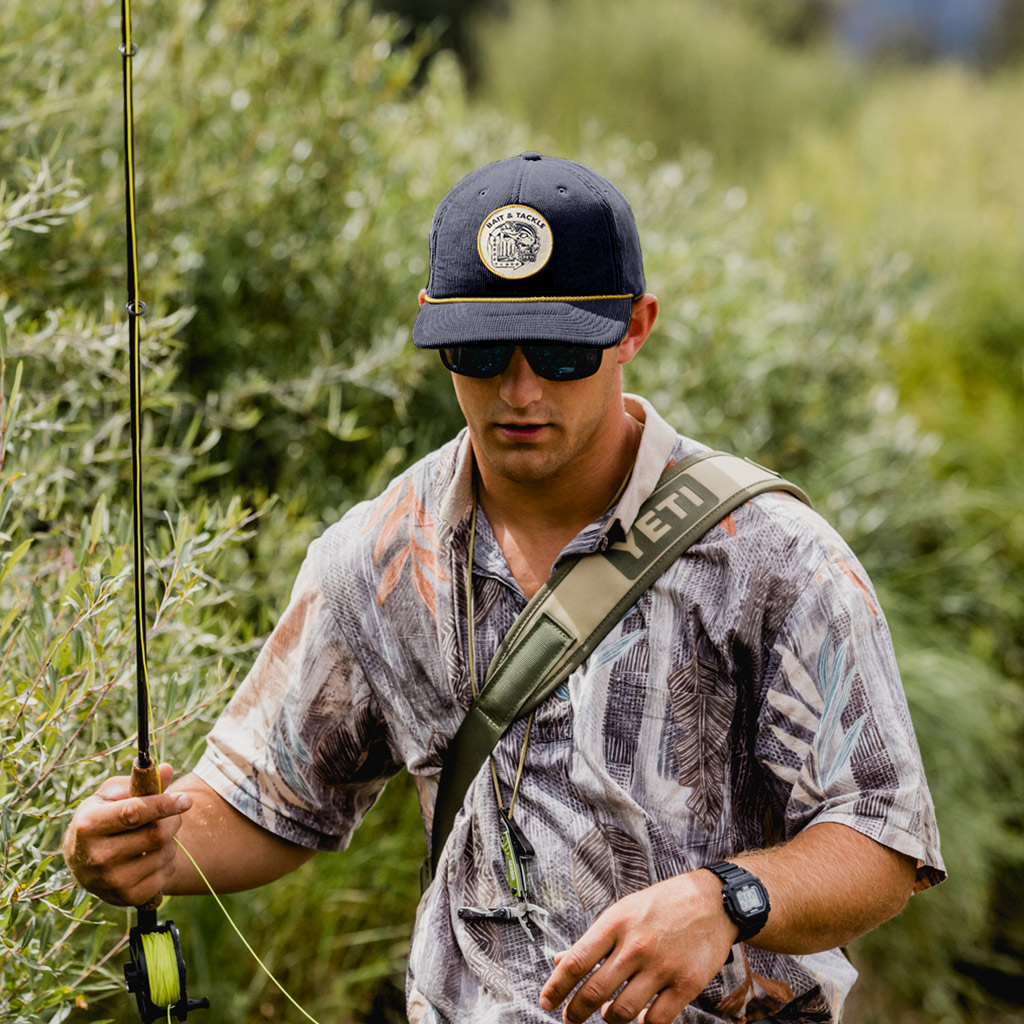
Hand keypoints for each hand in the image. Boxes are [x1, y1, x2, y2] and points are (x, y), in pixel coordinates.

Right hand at [62, 763, 192, 906]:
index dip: (163, 804)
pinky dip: (168, 860)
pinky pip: (166, 873)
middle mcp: (96, 856)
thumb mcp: (111, 794)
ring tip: (155, 835)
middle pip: (156, 834)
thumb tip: (166, 770)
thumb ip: (139, 781)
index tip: (186, 799)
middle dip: (172, 819)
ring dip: (170, 839)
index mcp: (89, 825)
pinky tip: (152, 855)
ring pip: (165, 852)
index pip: (133, 813)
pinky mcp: (126, 898)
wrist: (83, 861)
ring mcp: (111, 881)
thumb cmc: (102, 816)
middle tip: (172, 812)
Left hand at [539, 870, 735, 1023]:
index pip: (576, 962)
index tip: (546, 1002)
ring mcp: (661, 966)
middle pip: (594, 991)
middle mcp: (635, 945)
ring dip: (608, 1018)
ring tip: (607, 1014)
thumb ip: (593, 940)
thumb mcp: (623, 912)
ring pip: (621, 1010)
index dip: (556, 987)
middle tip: (570, 1018)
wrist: (712, 901)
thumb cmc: (662, 905)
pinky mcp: (686, 984)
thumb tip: (560, 961)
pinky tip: (638, 1020)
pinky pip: (655, 1020)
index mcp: (615, 923)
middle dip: (576, 1011)